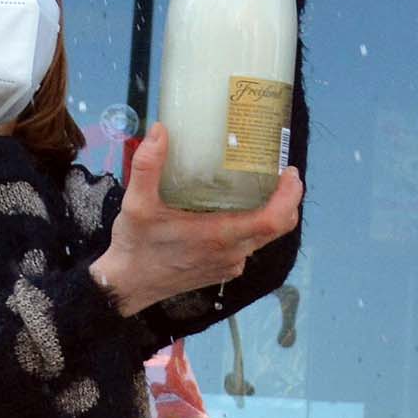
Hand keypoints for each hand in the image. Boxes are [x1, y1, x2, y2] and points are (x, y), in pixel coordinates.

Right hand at [92, 125, 302, 317]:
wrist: (127, 287)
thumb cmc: (136, 246)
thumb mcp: (136, 204)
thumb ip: (147, 166)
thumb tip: (160, 130)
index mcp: (219, 236)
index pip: (272, 221)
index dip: (289, 197)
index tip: (290, 173)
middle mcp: (232, 253)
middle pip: (278, 228)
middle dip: (287, 200)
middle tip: (282, 172)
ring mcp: (229, 265)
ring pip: (263, 238)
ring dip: (270, 213)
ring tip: (258, 185)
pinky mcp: (222, 271)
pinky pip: (248, 246)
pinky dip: (252, 226)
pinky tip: (233, 210)